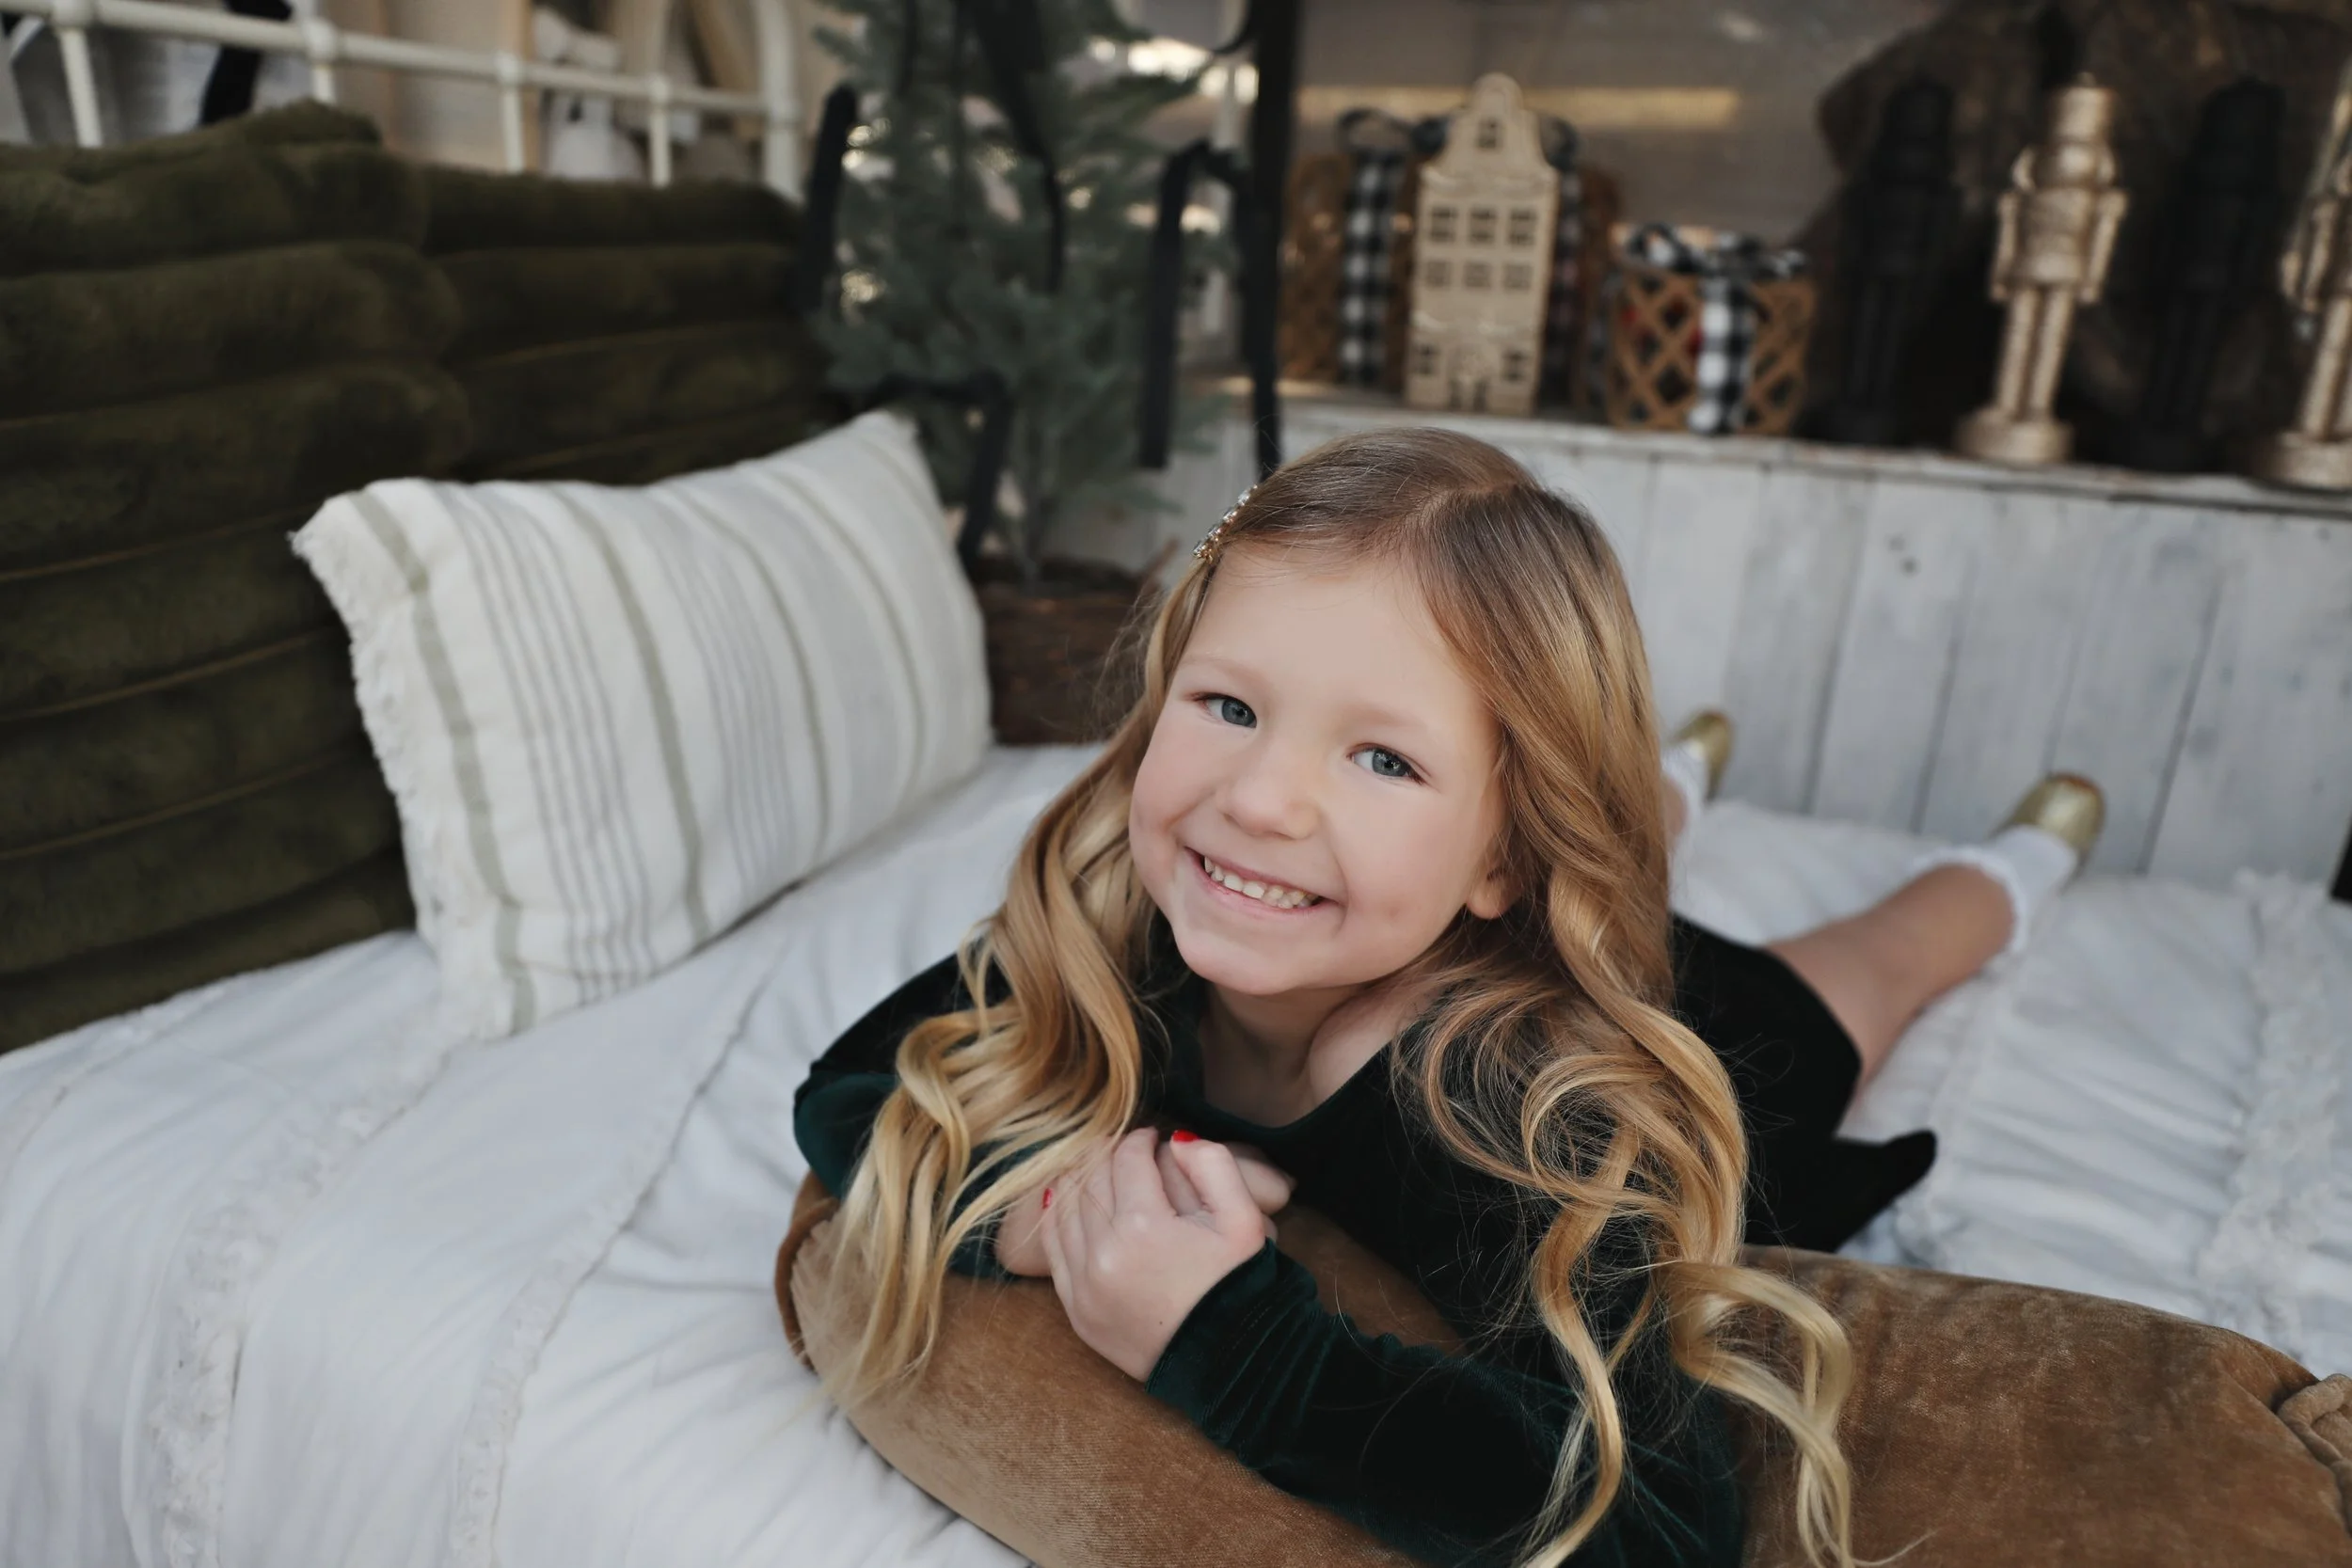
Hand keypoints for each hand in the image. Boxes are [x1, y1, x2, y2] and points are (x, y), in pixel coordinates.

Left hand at [1040, 1128, 1269, 1379]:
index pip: (1127, 1159)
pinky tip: (1073, 1202)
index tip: (1152, 1138)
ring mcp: (1084, 1285)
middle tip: (1125, 1150)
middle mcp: (1105, 1254)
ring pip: (1064, 1208)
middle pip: (1091, 1178)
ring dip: (1080, 1181)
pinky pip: (1053, 1248)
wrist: (1230, 1363)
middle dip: (1108, 1155)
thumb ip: (1214, 1165)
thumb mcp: (1245, 1220)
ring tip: (1101, 1171)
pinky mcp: (1076, 1310)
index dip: (1140, 1139)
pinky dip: (1058, 1217)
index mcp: (1145, 1227)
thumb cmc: (1240, 1287)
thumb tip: (1176, 1139)